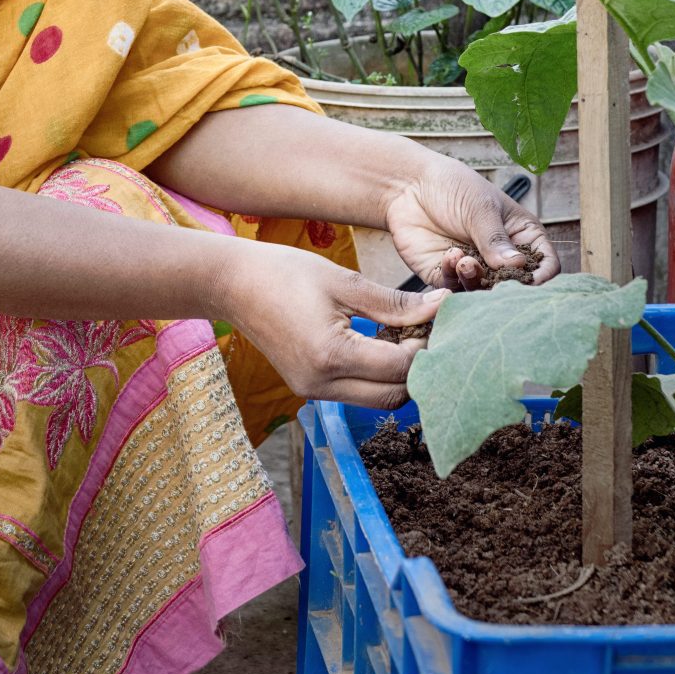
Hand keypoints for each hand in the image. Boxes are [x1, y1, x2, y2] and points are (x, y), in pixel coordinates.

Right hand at [213, 242, 445, 408]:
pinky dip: (375, 376)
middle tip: (426, 333)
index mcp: (332, 355)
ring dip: (397, 376)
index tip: (436, 320)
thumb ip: (395, 303)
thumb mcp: (345, 282)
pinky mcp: (308, 389)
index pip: (400, 368)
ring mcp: (313, 391)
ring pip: (377, 400)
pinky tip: (380, 345)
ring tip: (403, 337)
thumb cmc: (285, 273)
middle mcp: (322, 384)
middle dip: (417, 369)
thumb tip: (443, 305)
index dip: (426, 346)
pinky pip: (356, 393)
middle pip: (393, 396)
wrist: (231, 284)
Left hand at [381, 151, 560, 291]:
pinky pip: (454, 289)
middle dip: (505, 286)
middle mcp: (500, 257)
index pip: (545, 264)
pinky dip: (454, 277)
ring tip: (466, 262)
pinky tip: (449, 255)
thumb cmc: (452, 187)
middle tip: (495, 281)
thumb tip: (519, 266)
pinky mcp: (446, 276)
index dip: (543, 277)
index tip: (530, 281)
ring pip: (484, 292)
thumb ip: (497, 240)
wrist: (408, 186)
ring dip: (476, 282)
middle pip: (515, 286)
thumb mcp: (481, 208)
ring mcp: (475, 268)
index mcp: (521, 236)